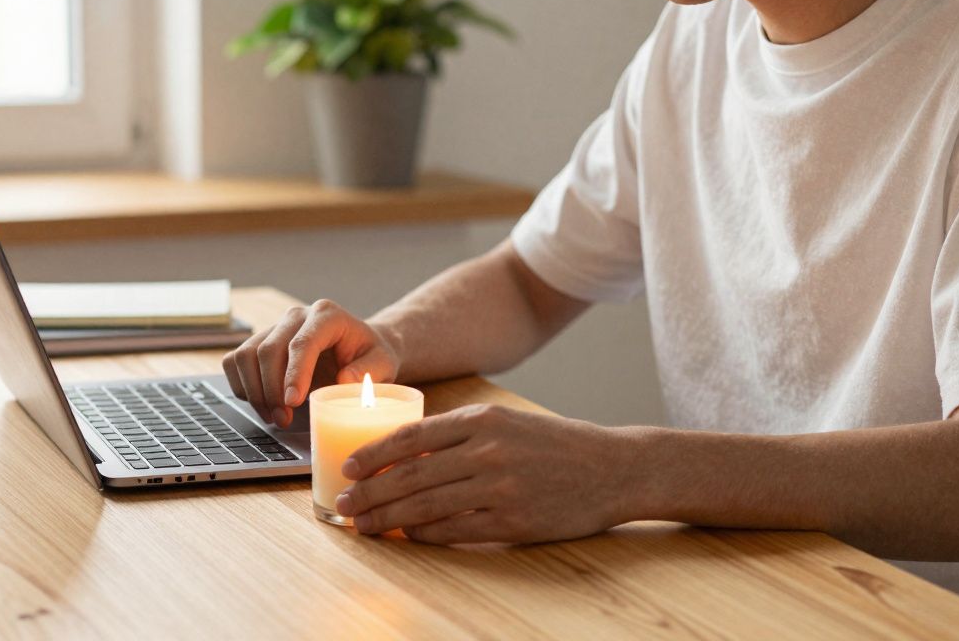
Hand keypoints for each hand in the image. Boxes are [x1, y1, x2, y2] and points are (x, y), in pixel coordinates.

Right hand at [221, 299, 400, 427]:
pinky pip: (235, 362)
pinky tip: (263, 404)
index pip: (302, 342)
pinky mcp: (259, 342)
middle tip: (283, 419)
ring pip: (246, 356)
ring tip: (275, 417)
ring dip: (255, 392)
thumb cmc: (370, 357)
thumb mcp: (383, 364)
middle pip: (268, 350)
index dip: (294, 373)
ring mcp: (274, 328)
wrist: (358, 350)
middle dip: (271, 390)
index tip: (293, 402)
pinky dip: (242, 387)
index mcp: (327, 315)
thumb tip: (344, 380)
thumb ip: (368, 371)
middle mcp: (296, 316)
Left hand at [335, 404, 633, 543]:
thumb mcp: (507, 424)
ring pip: (426, 505)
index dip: (373, 454)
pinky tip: (407, 537)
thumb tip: (406, 456)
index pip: (412, 437)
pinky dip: (425, 535)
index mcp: (482, 420)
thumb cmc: (556, 444)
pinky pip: (455, 530)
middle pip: (410, 474)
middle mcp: (487, 451)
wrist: (614, 467)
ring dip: (388, 519)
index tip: (347, 467)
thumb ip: (462, 435)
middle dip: (370, 492)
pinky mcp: (513, 521)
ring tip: (364, 525)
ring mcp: (500, 488)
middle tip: (344, 503)